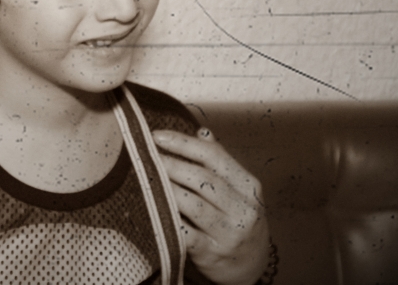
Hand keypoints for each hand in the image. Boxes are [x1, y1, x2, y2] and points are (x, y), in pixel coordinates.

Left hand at [152, 128, 269, 284]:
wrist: (251, 266)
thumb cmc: (237, 221)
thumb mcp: (239, 191)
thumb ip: (220, 163)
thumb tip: (202, 132)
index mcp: (248, 187)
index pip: (214, 157)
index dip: (183, 143)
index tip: (157, 135)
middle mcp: (243, 209)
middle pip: (203, 179)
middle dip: (171, 163)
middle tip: (146, 154)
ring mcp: (228, 233)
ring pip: (193, 204)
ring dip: (166, 188)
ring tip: (146, 176)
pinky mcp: (212, 253)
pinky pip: (185, 233)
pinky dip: (167, 218)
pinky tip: (151, 206)